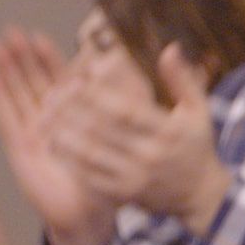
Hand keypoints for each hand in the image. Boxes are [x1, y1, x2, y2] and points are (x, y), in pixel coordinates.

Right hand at [0, 27, 115, 243]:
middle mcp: (53, 120)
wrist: (91, 212)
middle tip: (11, 32)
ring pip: (20, 93)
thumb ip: (131, 102)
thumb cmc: (112, 175)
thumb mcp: (127, 136)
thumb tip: (142, 68)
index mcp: (78, 115)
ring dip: (8, 69)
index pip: (62, 79)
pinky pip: (8, 116)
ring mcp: (34, 131)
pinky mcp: (20, 147)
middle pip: (35, 81)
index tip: (39, 36)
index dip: (50, 58)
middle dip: (24, 57)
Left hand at [48, 44, 229, 233]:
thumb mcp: (198, 110)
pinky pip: (88, 176)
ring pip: (90, 153)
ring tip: (43, 117)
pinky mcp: (123, 194)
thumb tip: (170, 49)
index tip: (77, 77)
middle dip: (72, 110)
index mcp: (168, 131)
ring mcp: (135, 176)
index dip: (98, 94)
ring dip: (64, 134)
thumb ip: (182, 80)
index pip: (127, 110)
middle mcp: (151, 154)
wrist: (201, 195)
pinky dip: (68, 159)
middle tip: (51, 94)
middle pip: (102, 130)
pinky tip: (54, 144)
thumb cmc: (196, 145)